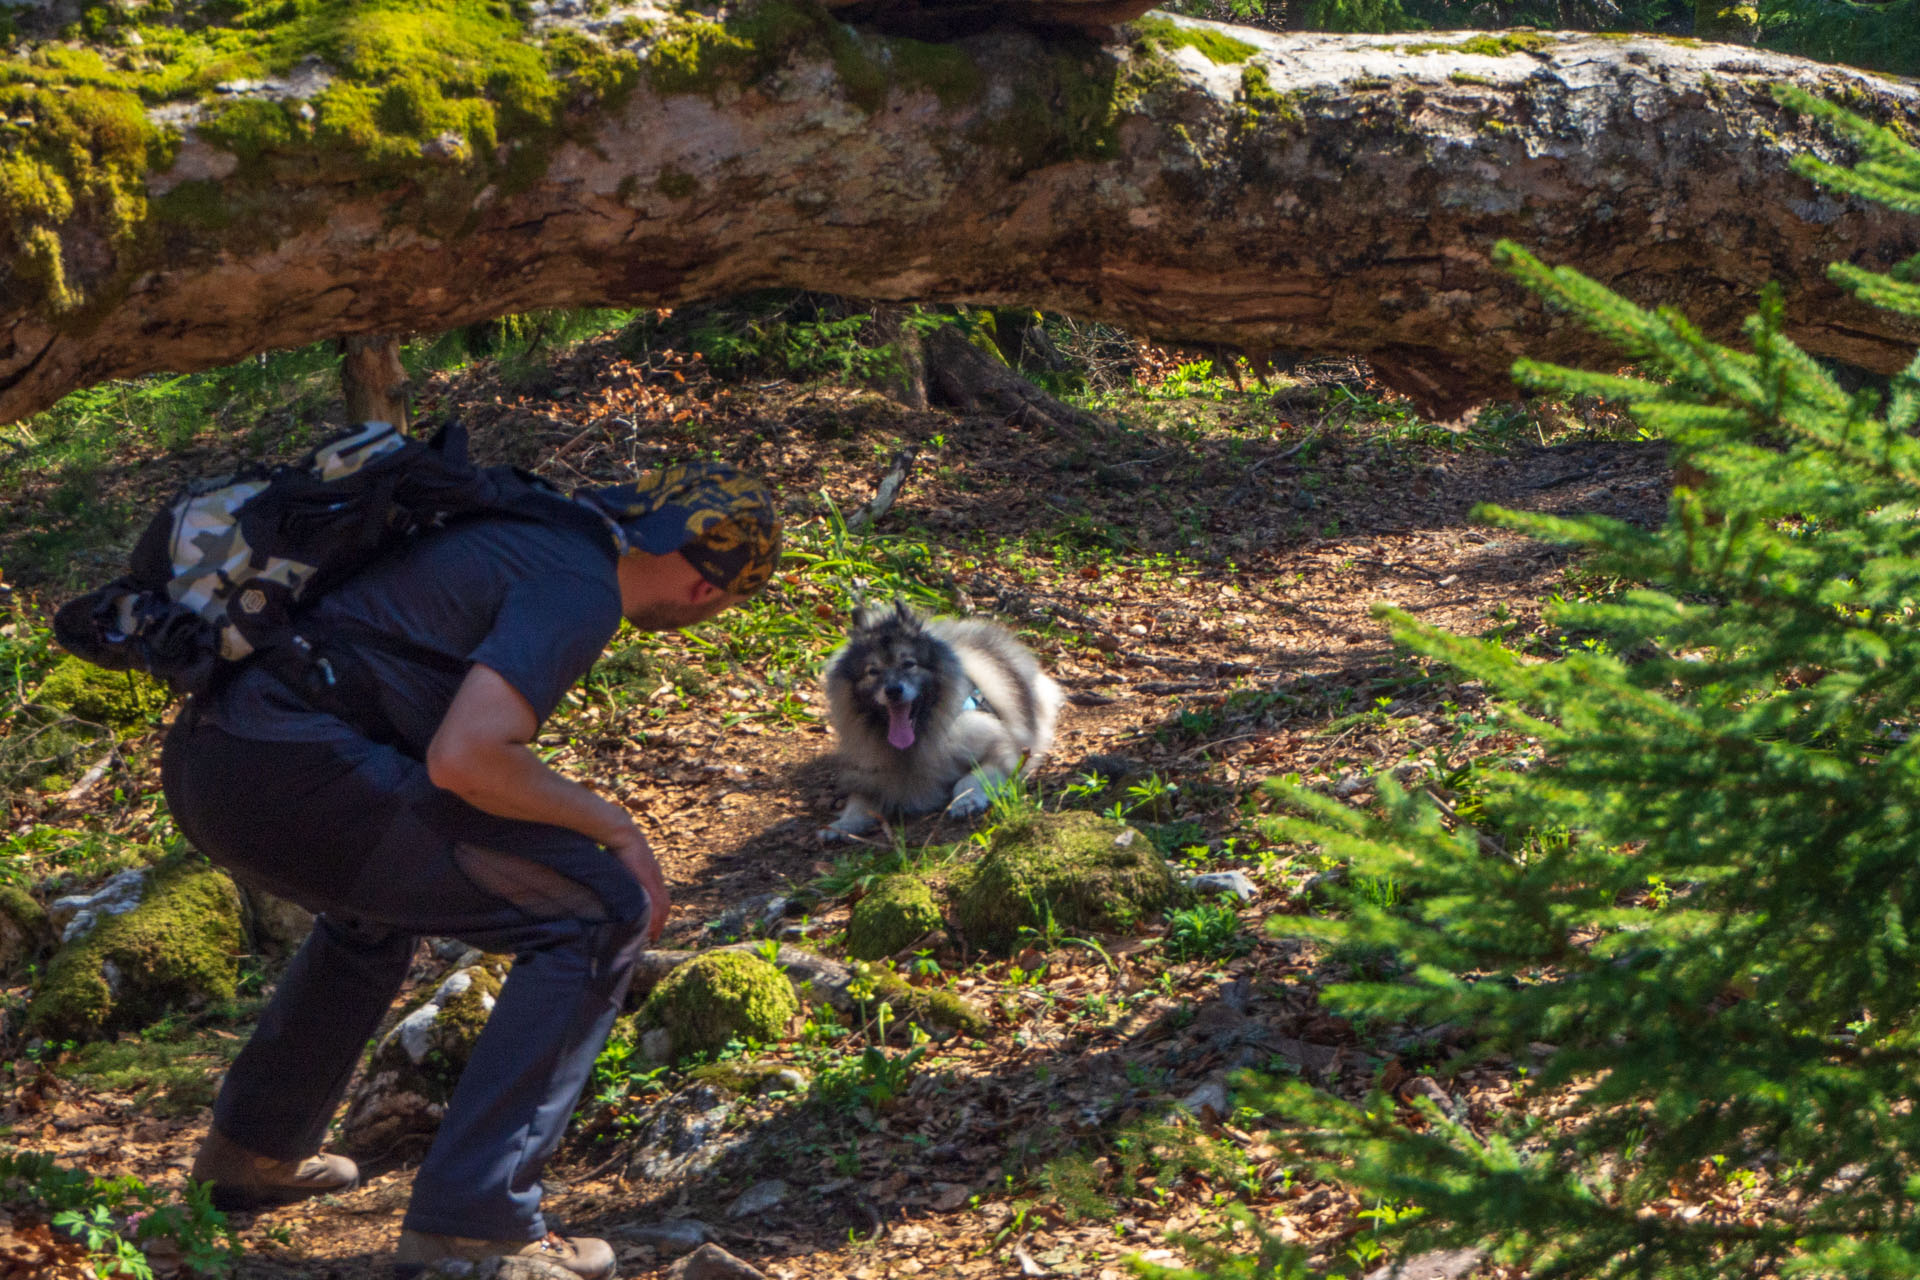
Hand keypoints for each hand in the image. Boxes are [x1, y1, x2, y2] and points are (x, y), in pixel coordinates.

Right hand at [605, 824, 669, 944]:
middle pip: (664, 903)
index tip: (652, 924)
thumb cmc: (615, 843)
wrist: (620, 832)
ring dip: (659, 922)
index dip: (657, 911)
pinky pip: (655, 902)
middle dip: (660, 920)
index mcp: (650, 871)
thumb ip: (619, 874)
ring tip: (652, 935)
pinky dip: (654, 917)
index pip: (660, 895)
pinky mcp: (648, 879)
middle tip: (654, 935)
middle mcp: (656, 875)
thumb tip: (606, 881)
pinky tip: (650, 927)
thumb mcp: (619, 862)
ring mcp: (653, 877)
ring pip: (662, 905)